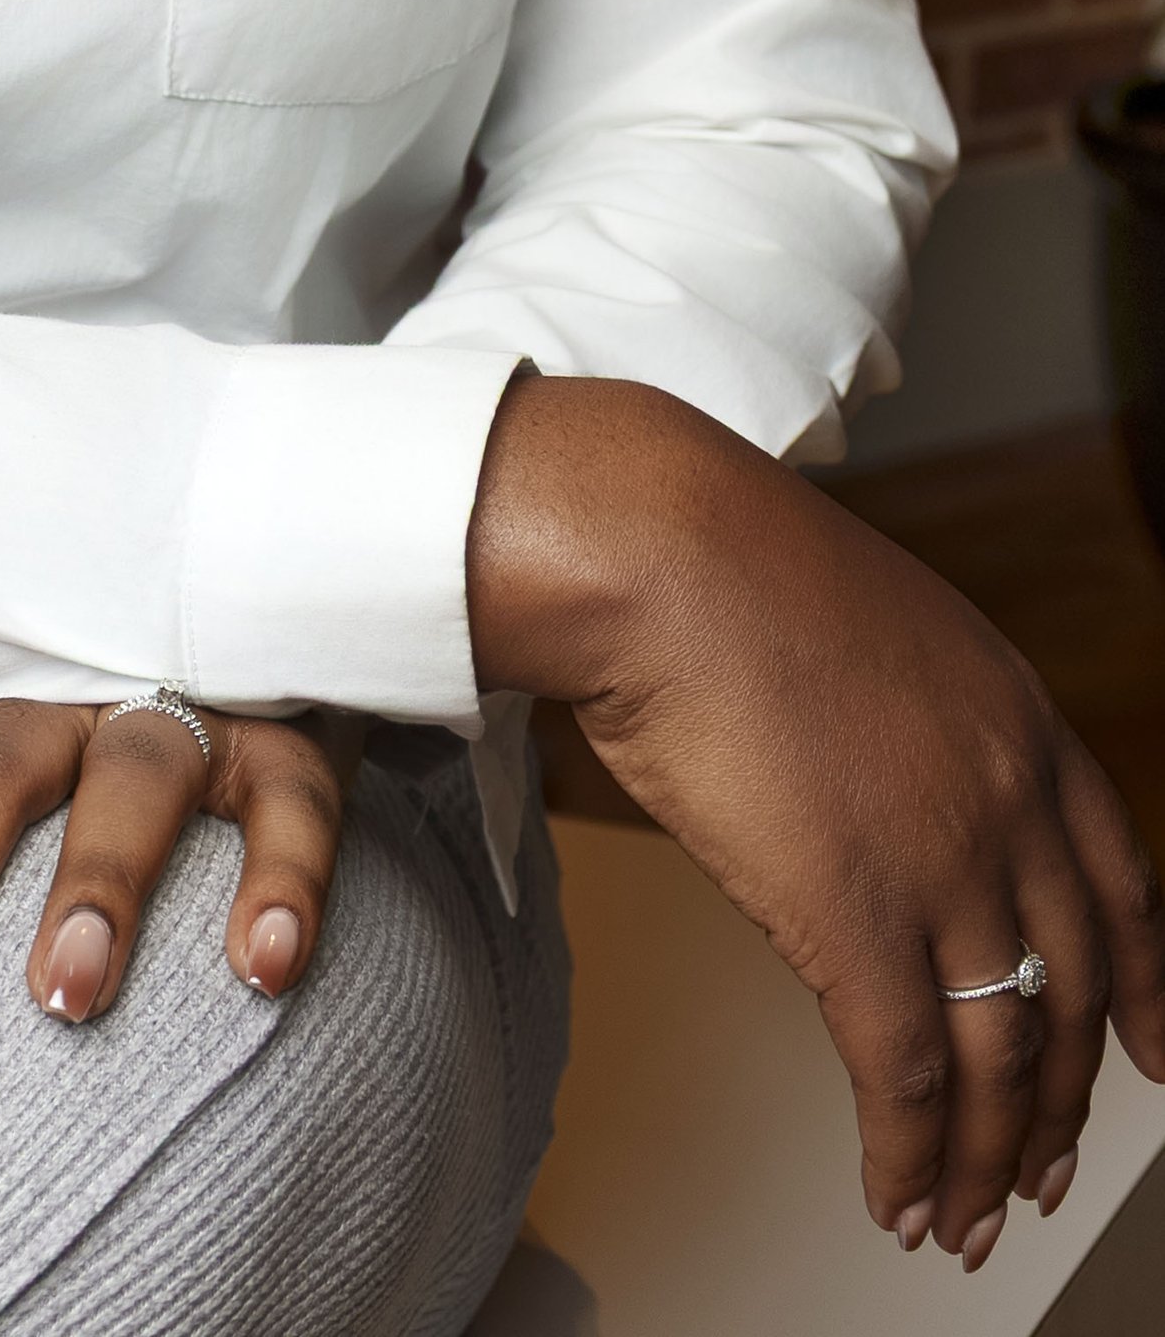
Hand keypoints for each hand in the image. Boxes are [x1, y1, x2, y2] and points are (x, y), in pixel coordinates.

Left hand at [0, 697, 356, 1054]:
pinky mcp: (283, 737)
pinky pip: (292, 801)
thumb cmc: (38, 695)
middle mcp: (50, 695)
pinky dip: (282, 877)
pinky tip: (262, 969)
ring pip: (131, 776)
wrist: (215, 585)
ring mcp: (171, 708)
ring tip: (63, 1002)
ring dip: (97, 882)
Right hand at [470, 373, 1164, 1270]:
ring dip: (987, 1160)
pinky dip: (910, 1158)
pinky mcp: (854, 919)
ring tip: (965, 1220)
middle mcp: (1006, 798)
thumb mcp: (883, 635)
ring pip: (1002, 1057)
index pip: (1124, 889)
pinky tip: (897, 1194)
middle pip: (1075, 991)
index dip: (1145, 991)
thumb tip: (895, 806)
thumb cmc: (727, 573)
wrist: (658, 552)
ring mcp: (942, 862)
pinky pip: (907, 1079)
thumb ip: (921, 732)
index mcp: (1020, 720)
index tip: (1149, 1055)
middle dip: (1061, 1104)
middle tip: (1042, 1171)